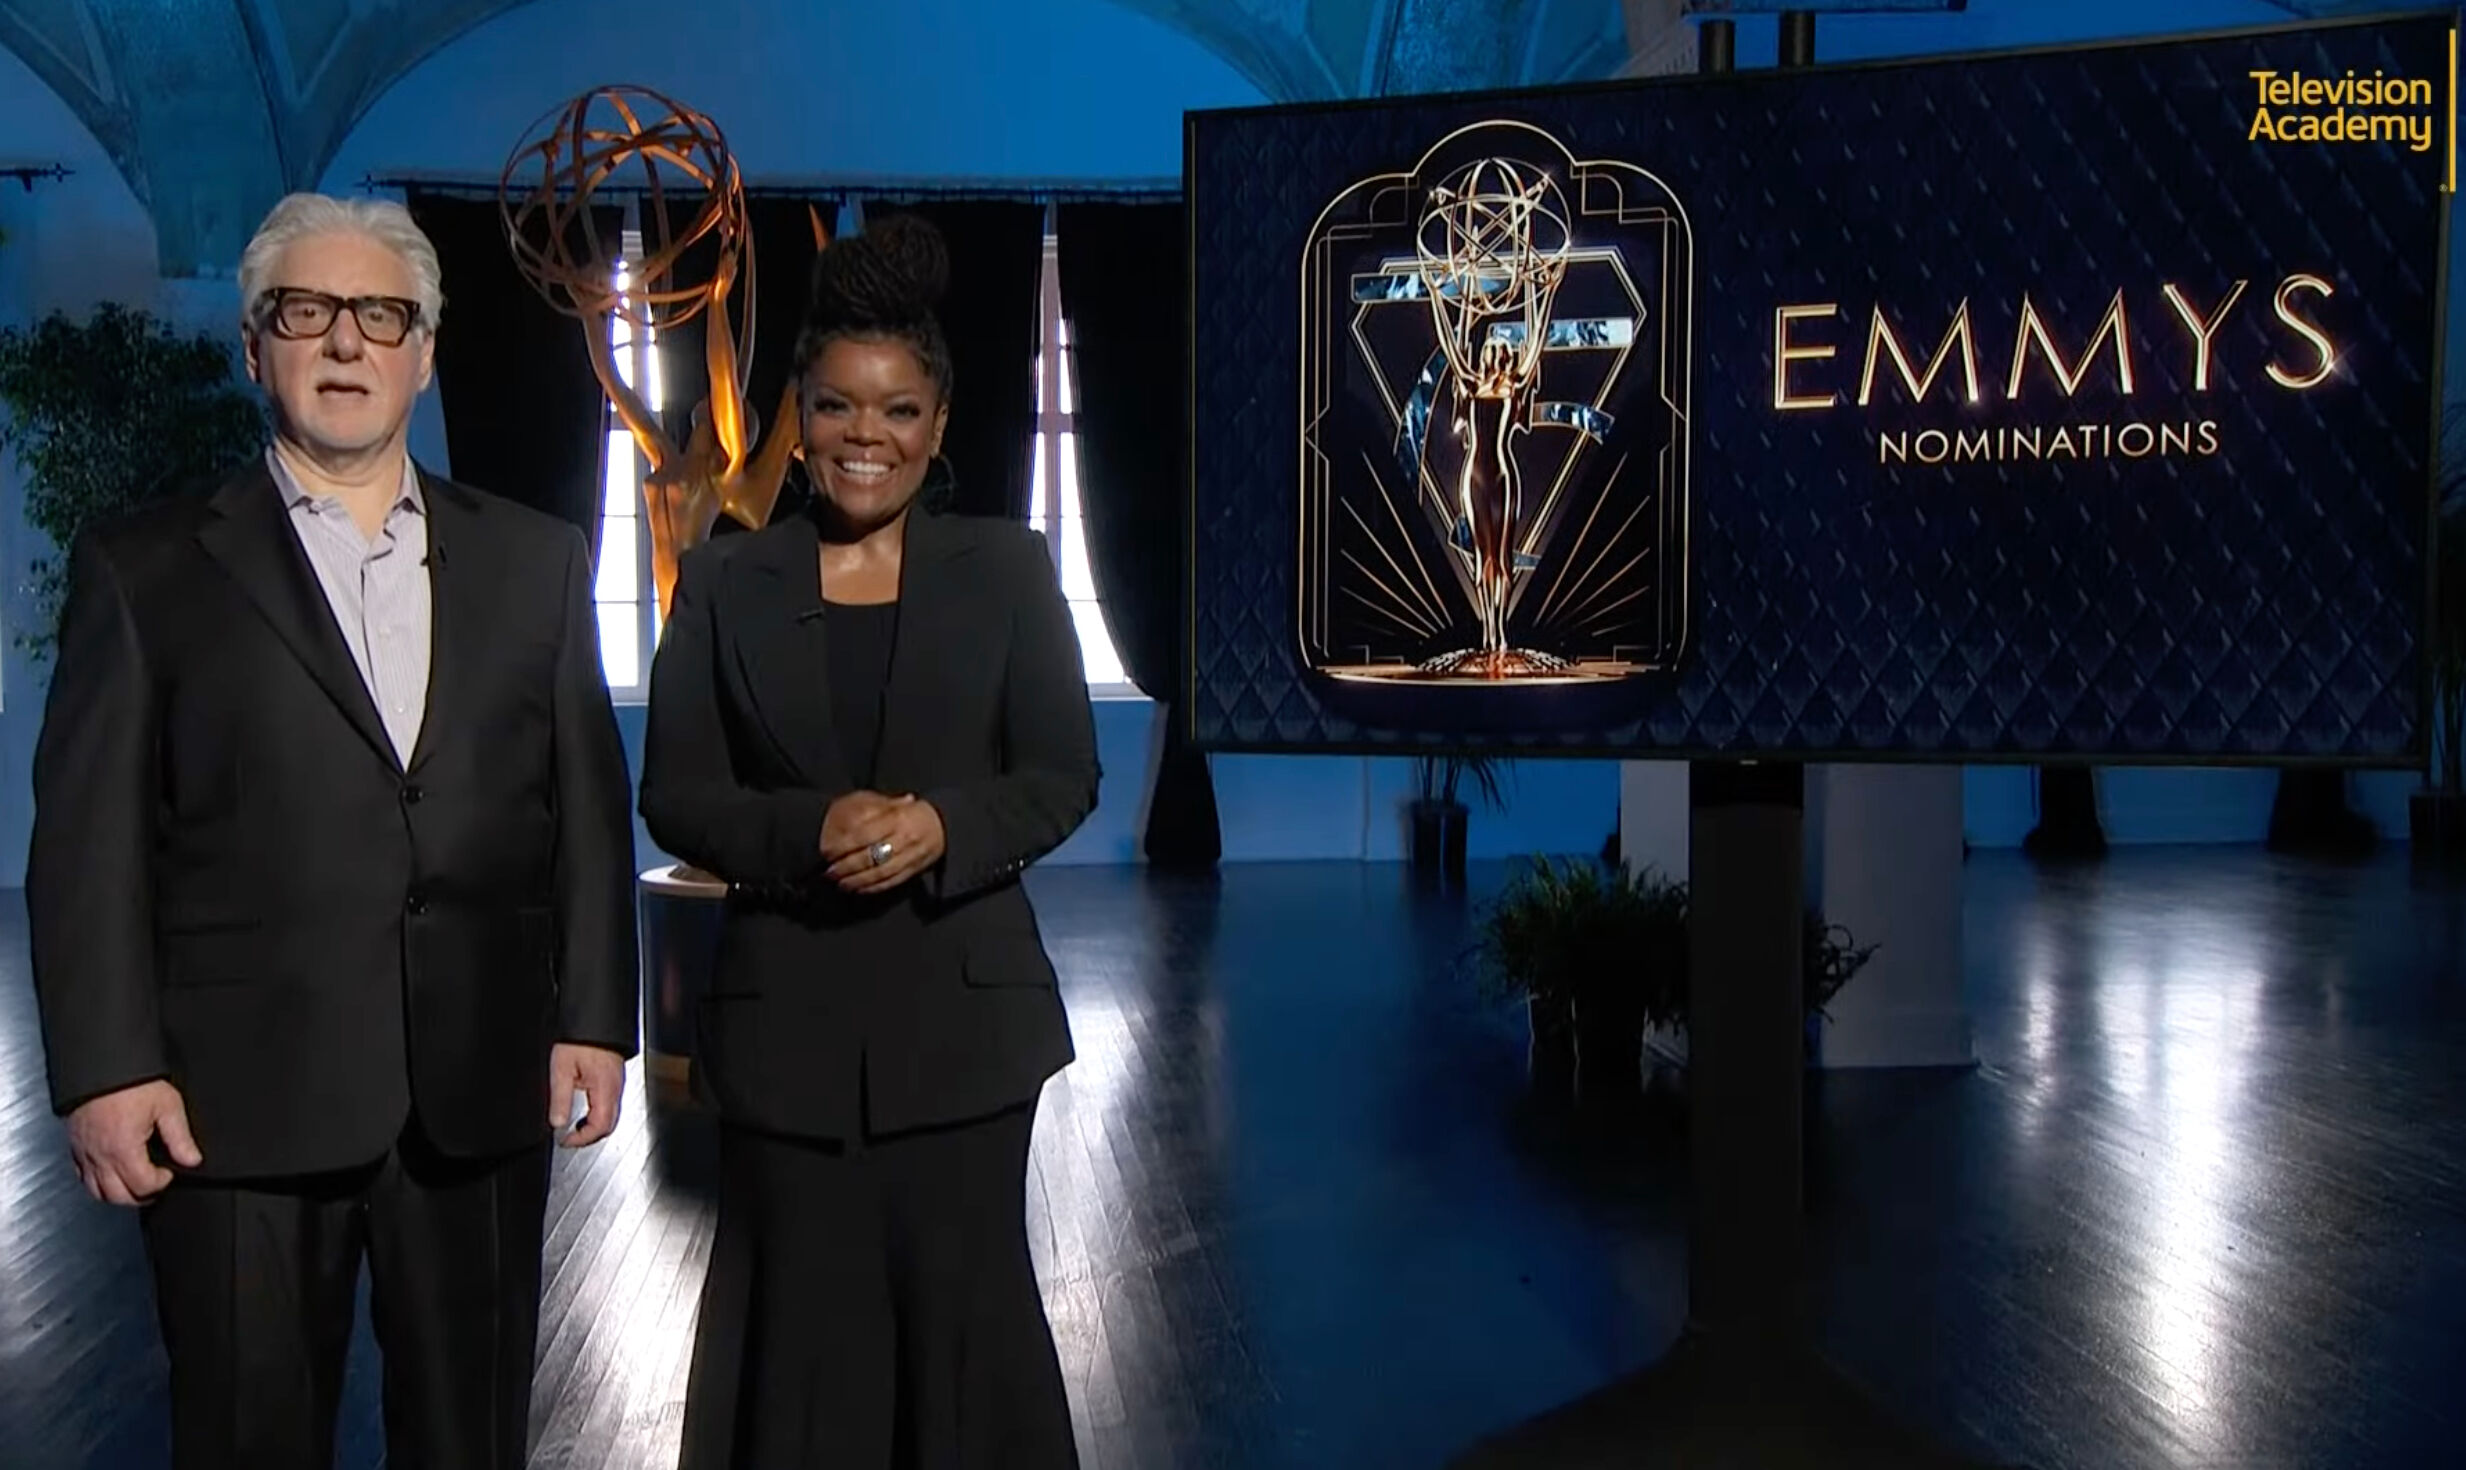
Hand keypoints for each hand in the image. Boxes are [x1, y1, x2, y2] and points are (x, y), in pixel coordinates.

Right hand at [65, 1079, 200, 1205]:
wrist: (101, 1065)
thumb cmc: (132, 1082)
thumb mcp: (167, 1105)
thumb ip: (181, 1137)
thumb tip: (192, 1160)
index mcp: (123, 1148)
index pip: (142, 1186)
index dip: (161, 1184)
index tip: (169, 1173)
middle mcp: (100, 1156)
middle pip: (118, 1197)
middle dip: (141, 1196)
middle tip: (155, 1185)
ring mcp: (84, 1153)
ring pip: (97, 1192)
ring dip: (118, 1194)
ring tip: (136, 1183)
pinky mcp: (75, 1147)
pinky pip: (82, 1177)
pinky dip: (97, 1183)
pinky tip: (112, 1173)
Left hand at [548, 1043, 624, 1147]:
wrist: (595, 1019)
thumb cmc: (580, 1040)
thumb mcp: (562, 1069)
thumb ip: (560, 1098)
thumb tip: (557, 1123)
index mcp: (605, 1088)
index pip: (601, 1126)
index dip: (582, 1139)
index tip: (565, 1140)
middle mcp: (615, 1089)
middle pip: (609, 1126)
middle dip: (588, 1137)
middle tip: (568, 1138)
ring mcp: (617, 1084)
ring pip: (611, 1117)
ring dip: (593, 1126)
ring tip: (573, 1126)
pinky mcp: (614, 1079)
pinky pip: (609, 1105)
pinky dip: (596, 1114)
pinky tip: (582, 1110)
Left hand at [822, 793, 947, 894]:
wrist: (943, 825)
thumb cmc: (910, 813)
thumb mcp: (892, 803)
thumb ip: (870, 807)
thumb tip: (843, 811)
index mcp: (896, 818)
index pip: (864, 834)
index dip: (843, 845)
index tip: (827, 852)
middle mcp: (904, 838)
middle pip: (870, 857)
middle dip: (846, 867)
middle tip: (829, 872)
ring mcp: (910, 856)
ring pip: (880, 873)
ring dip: (857, 881)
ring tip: (840, 884)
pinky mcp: (914, 871)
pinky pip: (891, 882)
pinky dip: (873, 888)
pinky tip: (858, 889)